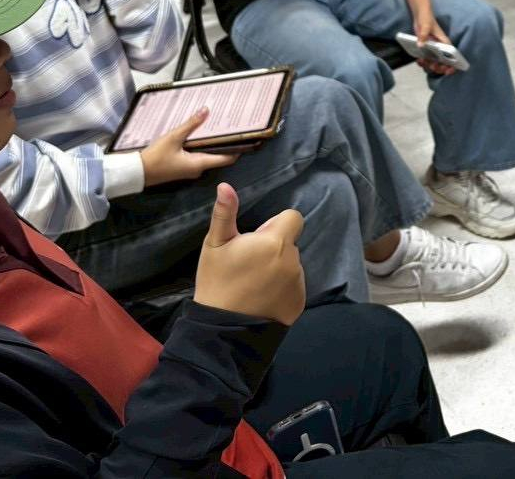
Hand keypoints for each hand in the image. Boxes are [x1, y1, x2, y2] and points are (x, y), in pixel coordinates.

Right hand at [140, 109, 239, 186]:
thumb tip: (207, 110)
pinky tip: (199, 133)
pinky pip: (197, 155)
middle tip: (230, 125)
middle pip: (218, 155)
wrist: (137, 172)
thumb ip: (191, 124)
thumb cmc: (155, 157)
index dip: (237, 148)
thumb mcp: (174, 137)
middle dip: (224, 141)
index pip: (226, 158)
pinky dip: (201, 144)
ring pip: (207, 154)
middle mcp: (198, 168)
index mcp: (200, 164)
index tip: (245, 136)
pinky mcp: (183, 166)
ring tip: (216, 125)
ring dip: (211, 141)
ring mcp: (190, 169)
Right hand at [194, 182, 305, 325]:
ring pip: (291, 264)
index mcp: (275, 242)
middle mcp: (292, 261)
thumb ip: (225, 213)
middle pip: (290, 243)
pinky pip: (293, 286)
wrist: (222, 329)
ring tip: (254, 283)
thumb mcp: (215, 245)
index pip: (293, 218)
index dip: (276, 224)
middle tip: (250, 264)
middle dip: (274, 247)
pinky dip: (282, 288)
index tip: (257, 239)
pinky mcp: (299, 303)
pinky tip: (262, 298)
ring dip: (279, 267)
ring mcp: (298, 283)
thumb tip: (225, 185)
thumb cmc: (217, 281)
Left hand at [412, 10, 456, 75]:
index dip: (452, 66)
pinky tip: (419, 60)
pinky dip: (423, 62)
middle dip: (438, 68)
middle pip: (444, 63)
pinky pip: (426, 59)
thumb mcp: (425, 25)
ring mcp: (434, 49)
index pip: (453, 56)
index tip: (447, 70)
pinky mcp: (427, 49)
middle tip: (432, 66)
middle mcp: (441, 47)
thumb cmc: (426, 17)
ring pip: (434, 63)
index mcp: (445, 42)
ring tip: (422, 62)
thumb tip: (420, 45)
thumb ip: (423, 35)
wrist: (420, 14)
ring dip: (429, 66)